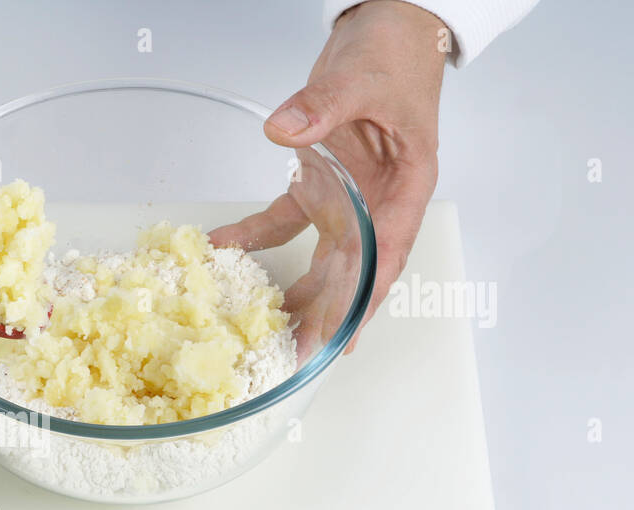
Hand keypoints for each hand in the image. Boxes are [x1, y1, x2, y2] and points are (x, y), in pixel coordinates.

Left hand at [209, 1, 446, 355]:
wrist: (389, 23)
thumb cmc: (392, 53)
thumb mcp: (361, 77)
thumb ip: (324, 105)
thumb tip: (284, 130)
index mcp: (407, 187)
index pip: (387, 255)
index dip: (365, 299)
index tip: (344, 336)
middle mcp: (382, 201)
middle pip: (356, 270)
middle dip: (329, 314)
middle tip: (301, 352)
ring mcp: (352, 196)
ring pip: (325, 258)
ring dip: (298, 293)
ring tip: (270, 330)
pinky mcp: (323, 183)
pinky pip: (287, 221)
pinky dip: (257, 236)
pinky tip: (225, 246)